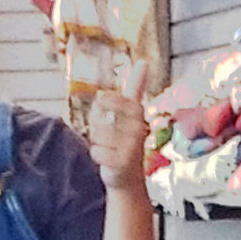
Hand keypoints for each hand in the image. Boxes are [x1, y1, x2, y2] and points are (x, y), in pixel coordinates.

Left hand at [87, 59, 152, 195]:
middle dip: (96, 127)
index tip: (105, 113)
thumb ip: (136, 88)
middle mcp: (137, 128)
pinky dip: (97, 156)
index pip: (108, 99)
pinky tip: (108, 160)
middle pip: (98, 118)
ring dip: (97, 143)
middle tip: (107, 136)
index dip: (100, 107)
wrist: (129, 178)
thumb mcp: (132, 113)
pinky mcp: (122, 162)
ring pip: (96, 136)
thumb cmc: (127, 140)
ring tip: (108, 148)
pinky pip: (96, 152)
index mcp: (138, 113)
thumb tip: (144, 61)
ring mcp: (131, 146)